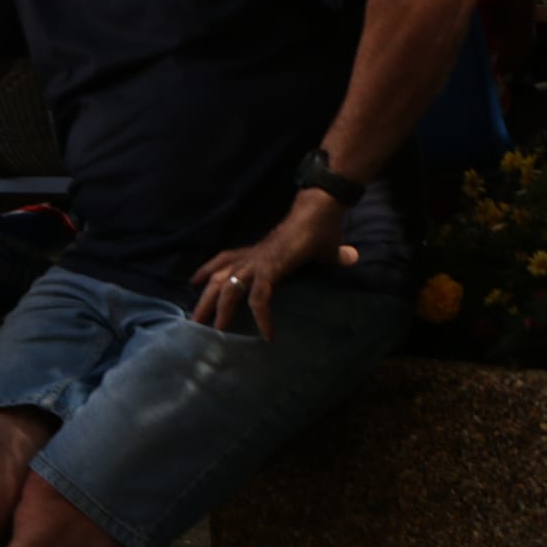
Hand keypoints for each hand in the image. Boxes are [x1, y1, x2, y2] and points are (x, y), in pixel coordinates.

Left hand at [190, 192, 356, 340]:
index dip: (209, 269)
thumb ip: (329, 256)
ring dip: (220, 310)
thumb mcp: (317, 249)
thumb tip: (352, 257)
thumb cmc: (318, 230)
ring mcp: (259, 263)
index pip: (224, 258)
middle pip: (219, 279)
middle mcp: (252, 257)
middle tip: (195, 321)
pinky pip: (259, 297)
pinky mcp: (271, 268)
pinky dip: (261, 316)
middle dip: (206, 300)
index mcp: (257, 252)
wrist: (320, 212)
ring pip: (229, 289)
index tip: (195, 281)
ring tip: (217, 330)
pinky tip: (268, 334)